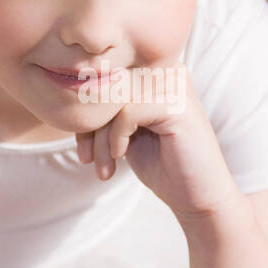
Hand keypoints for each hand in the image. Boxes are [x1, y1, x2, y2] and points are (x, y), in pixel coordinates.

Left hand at [74, 61, 241, 220]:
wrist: (198, 197)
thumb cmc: (163, 165)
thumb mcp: (125, 132)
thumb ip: (105, 109)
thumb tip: (69, 94)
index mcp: (157, 72)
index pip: (106, 79)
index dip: (86, 112)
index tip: (83, 147)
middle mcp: (167, 70)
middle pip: (108, 86)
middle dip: (89, 126)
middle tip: (88, 159)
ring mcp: (174, 86)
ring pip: (113, 100)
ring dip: (100, 139)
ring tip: (104, 167)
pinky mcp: (177, 105)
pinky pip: (126, 112)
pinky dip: (115, 138)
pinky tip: (120, 157)